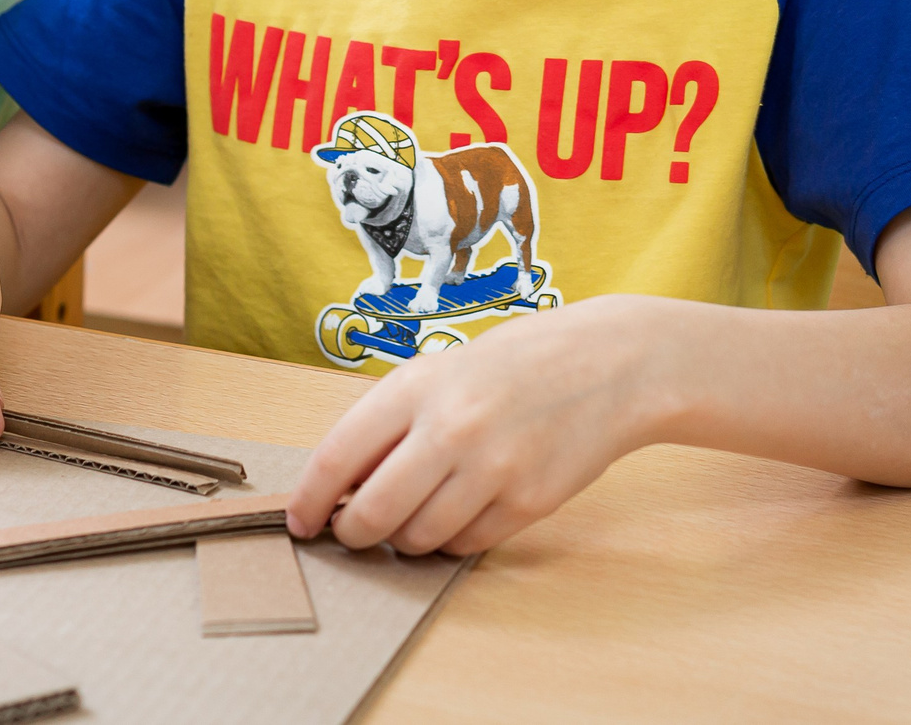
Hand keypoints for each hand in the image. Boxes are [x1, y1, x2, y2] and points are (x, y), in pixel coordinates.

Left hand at [286, 296, 669, 556]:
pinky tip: (461, 512)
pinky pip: (465, 545)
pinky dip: (452, 540)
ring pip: (417, 538)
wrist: (609, 364)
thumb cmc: (517, 365)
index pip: (336, 458)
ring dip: (405, 539)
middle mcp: (450, 428)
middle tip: (355, 532)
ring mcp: (492, 468)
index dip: (308, 501)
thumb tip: (340, 485)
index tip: (301, 521)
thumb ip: (392, 421)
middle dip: (353, 533)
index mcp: (417, 386)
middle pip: (371, 515)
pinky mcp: (528, 502)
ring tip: (418, 514)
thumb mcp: (444, 371)